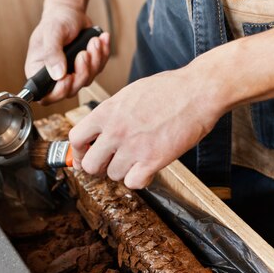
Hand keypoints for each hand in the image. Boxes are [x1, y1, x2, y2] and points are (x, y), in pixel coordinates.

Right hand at [24, 3, 109, 104]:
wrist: (71, 11)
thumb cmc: (57, 20)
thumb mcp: (52, 33)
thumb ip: (52, 54)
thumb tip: (58, 75)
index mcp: (38, 71)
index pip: (46, 96)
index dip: (59, 92)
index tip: (68, 77)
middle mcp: (54, 76)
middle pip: (71, 90)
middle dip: (82, 72)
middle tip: (84, 53)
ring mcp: (71, 73)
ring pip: (87, 80)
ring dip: (94, 60)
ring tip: (93, 41)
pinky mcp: (86, 68)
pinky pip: (98, 69)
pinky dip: (102, 54)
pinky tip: (100, 40)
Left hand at [68, 67, 224, 188]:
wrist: (198, 91)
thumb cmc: (168, 89)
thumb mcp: (128, 94)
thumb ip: (110, 114)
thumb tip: (98, 131)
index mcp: (107, 111)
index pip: (76, 139)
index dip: (78, 152)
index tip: (84, 156)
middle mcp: (116, 131)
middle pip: (90, 165)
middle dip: (99, 167)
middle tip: (110, 163)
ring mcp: (133, 147)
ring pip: (113, 175)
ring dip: (123, 171)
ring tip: (136, 159)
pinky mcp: (153, 160)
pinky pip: (133, 183)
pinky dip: (139, 179)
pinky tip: (147, 168)